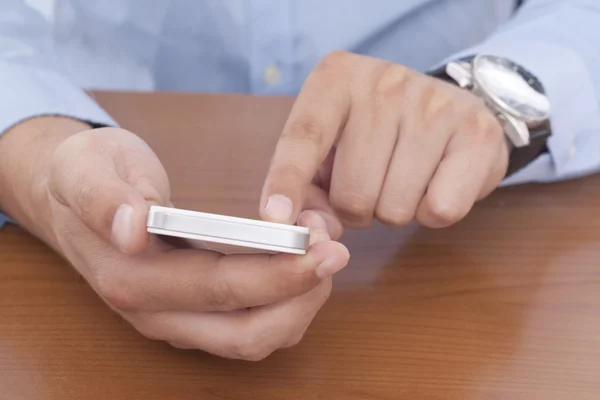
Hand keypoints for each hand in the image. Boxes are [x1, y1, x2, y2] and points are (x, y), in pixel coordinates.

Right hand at [0, 118, 348, 359]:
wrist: (69, 199)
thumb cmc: (84, 176)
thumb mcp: (84, 168)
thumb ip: (106, 198)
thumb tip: (133, 228)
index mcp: (131, 277)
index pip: (217, 288)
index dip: (275, 274)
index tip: (319, 247)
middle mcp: (155, 312)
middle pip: (246, 331)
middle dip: (301, 295)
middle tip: (337, 250)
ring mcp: (175, 320)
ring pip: (253, 339)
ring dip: (299, 305)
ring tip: (324, 253)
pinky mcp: (191, 316)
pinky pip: (250, 329)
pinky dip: (285, 306)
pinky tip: (302, 266)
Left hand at [260, 51, 508, 228]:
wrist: (453, 106)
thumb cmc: (376, 133)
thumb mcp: (330, 149)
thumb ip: (308, 190)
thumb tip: (316, 232)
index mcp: (335, 79)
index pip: (302, 139)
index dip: (285, 184)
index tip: (275, 220)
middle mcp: (383, 83)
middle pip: (352, 195)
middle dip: (356, 209)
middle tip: (373, 181)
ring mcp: (433, 104)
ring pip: (394, 209)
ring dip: (393, 210)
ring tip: (404, 176)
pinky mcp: (477, 133)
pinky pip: (441, 211)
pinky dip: (433, 213)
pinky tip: (436, 181)